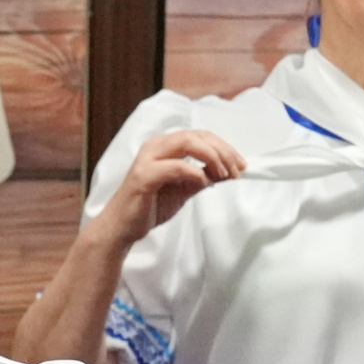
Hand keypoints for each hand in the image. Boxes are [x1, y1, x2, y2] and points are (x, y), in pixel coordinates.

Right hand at [101, 129, 244, 242]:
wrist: (122, 227)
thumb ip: (202, 178)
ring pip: (187, 143)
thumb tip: (226, 172)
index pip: (201, 136)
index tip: (240, 165)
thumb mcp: (183, 190)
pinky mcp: (144, 175)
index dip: (224, 147)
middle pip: (197, 136)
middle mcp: (156, 146)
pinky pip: (176, 166)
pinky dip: (194, 173)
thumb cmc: (149, 206)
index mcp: (165, 146)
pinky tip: (203, 183)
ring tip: (224, 174)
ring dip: (212, 157)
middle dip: (223, 151)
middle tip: (237, 170)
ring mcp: (148, 159)